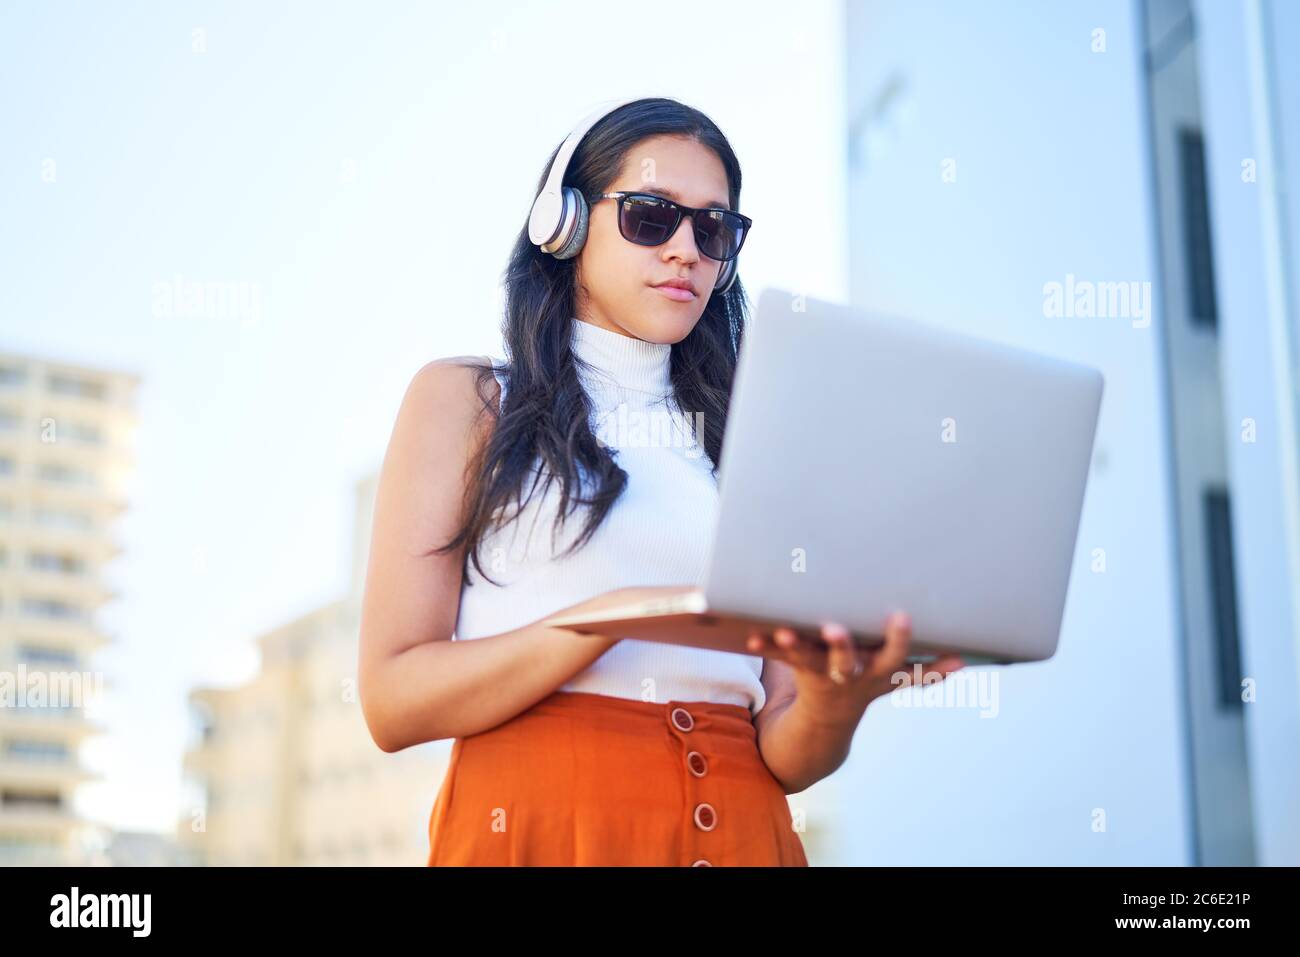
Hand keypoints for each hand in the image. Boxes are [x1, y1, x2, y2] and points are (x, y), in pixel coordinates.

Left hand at [745, 612, 965, 724]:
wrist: (826, 724)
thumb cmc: (865, 682)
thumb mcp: (895, 678)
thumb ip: (927, 670)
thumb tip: (967, 660)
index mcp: (877, 672)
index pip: (894, 656)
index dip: (899, 639)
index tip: (902, 615)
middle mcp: (849, 675)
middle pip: (847, 660)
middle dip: (842, 645)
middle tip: (834, 628)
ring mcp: (820, 674)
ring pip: (806, 659)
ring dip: (793, 645)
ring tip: (780, 632)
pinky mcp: (796, 669)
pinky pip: (778, 657)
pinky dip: (765, 647)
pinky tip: (751, 638)